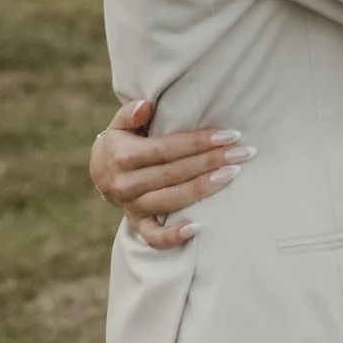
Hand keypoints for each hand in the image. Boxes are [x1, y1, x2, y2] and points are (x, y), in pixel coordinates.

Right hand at [89, 98, 255, 248]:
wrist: (98, 171)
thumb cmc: (120, 140)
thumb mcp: (119, 123)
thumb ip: (131, 113)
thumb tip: (146, 105)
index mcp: (123, 156)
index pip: (166, 149)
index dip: (197, 142)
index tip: (227, 135)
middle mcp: (125, 184)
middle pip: (174, 173)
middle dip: (211, 161)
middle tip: (243, 152)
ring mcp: (131, 206)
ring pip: (171, 200)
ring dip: (204, 188)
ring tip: (232, 175)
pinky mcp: (137, 224)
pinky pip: (154, 236)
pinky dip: (172, 236)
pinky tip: (197, 228)